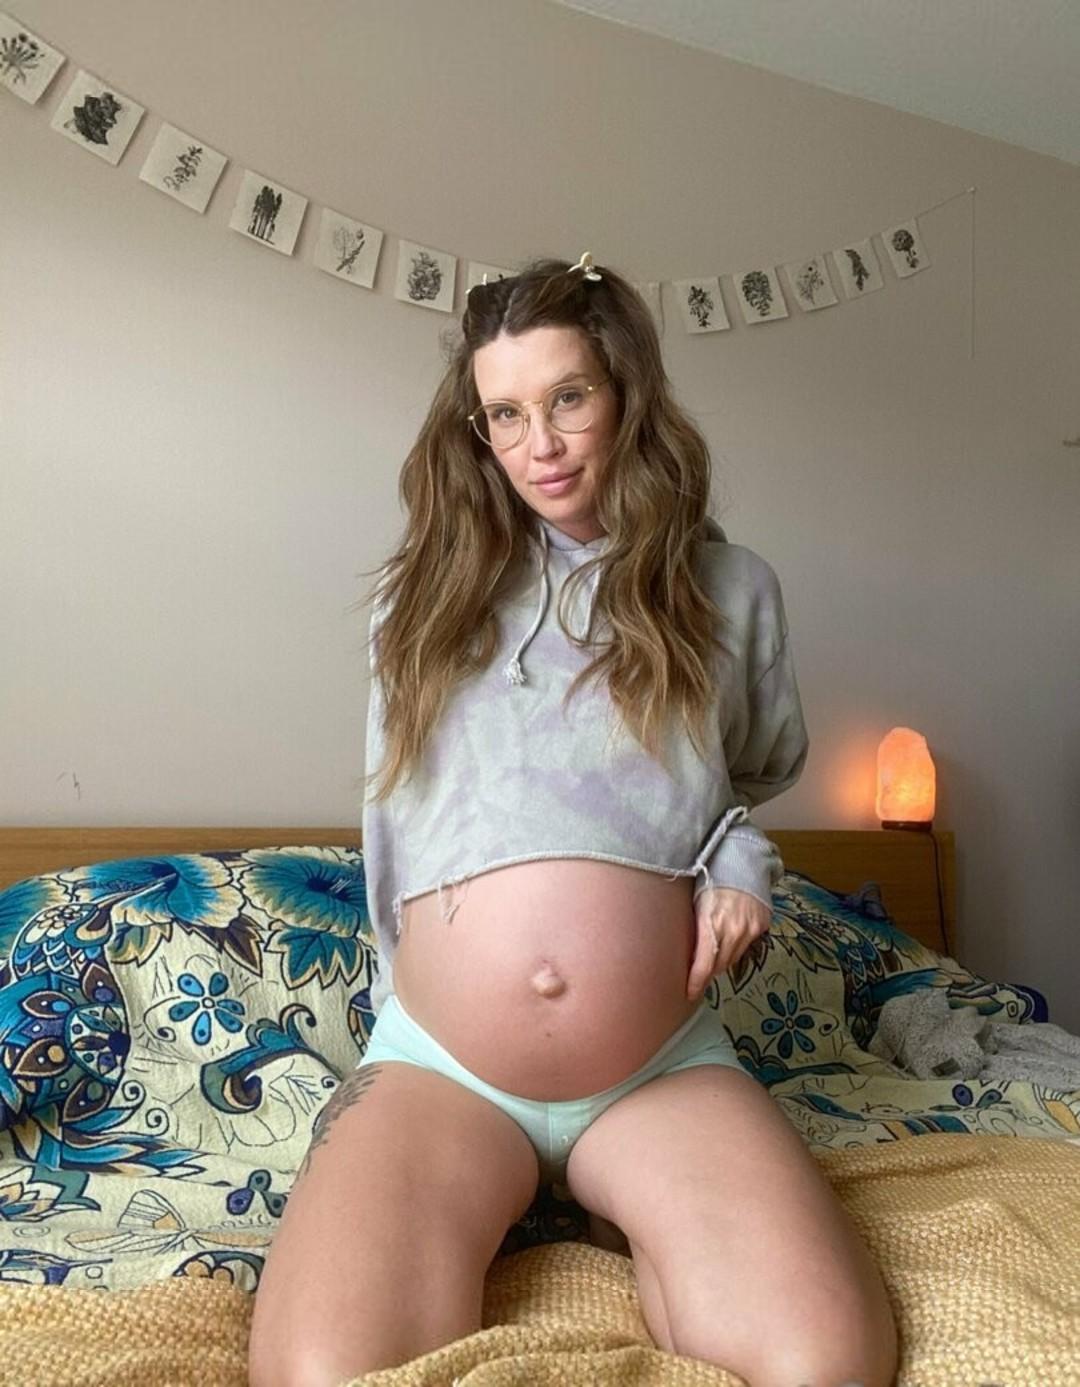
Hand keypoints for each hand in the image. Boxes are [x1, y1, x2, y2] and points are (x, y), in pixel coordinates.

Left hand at [686, 886, 770, 1000]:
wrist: (741, 860)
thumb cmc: (710, 878)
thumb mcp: (694, 903)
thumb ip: (694, 929)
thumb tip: (687, 953)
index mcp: (712, 925)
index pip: (704, 965)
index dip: (696, 983)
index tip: (690, 993)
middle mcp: (734, 931)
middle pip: (719, 965)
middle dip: (707, 972)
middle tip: (697, 975)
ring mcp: (750, 929)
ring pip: (733, 958)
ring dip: (722, 961)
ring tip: (711, 958)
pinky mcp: (762, 925)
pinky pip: (746, 946)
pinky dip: (736, 947)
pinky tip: (728, 941)